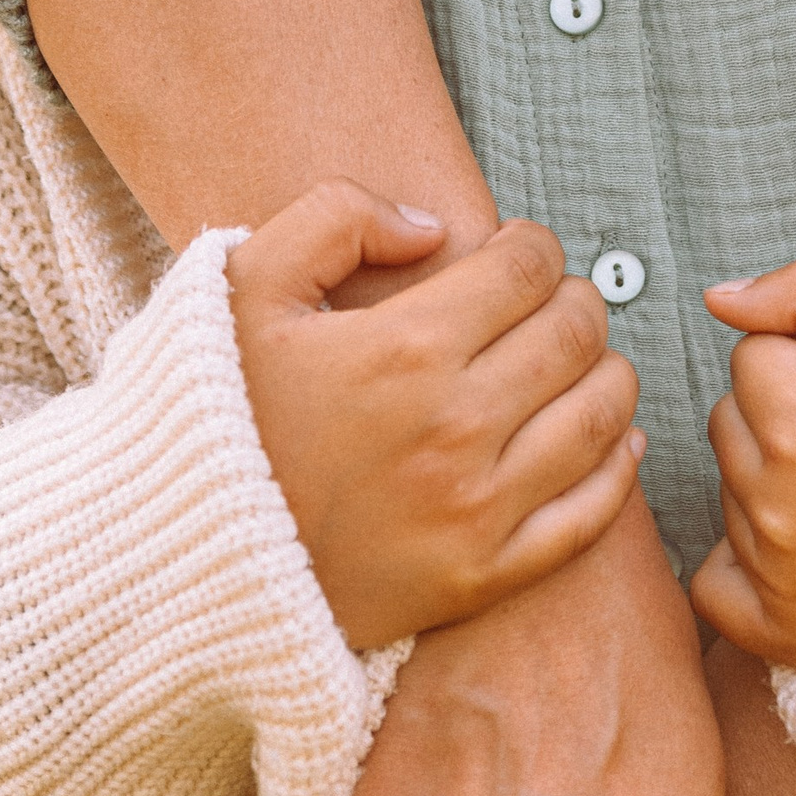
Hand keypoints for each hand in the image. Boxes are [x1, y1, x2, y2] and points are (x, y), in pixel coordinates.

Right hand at [229, 185, 644, 651]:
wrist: (178, 556)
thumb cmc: (211, 412)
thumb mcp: (245, 282)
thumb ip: (338, 218)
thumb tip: (431, 226)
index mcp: (406, 347)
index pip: (527, 269)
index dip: (534, 245)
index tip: (519, 250)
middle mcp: (455, 427)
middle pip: (575, 334)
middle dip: (576, 300)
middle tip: (552, 299)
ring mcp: (474, 510)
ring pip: (599, 417)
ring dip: (608, 372)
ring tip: (583, 359)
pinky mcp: (480, 577)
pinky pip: (587, 518)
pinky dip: (618, 469)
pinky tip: (614, 440)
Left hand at [690, 259, 795, 672]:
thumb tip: (720, 299)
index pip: (754, 353)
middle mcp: (780, 507)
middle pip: (734, 420)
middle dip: (787, 419)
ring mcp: (776, 577)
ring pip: (733, 489)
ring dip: (780, 483)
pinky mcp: (780, 634)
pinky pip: (718, 581)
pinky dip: (754, 565)